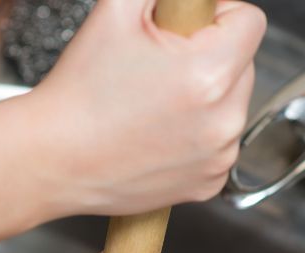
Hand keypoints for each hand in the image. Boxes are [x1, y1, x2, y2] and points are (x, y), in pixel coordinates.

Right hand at [26, 0, 265, 214]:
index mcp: (210, 72)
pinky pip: (219, 144)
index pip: (251, 21)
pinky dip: (197, 135)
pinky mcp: (209, 183)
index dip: (217, 14)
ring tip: (153, 103)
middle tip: (157, 68)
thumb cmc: (78, 93)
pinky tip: (157, 133)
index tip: (183, 28)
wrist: (53, 159)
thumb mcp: (117, 10)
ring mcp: (219, 157)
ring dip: (205, 97)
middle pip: (244, 64)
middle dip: (209, 56)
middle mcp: (224, 120)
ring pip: (232, 105)